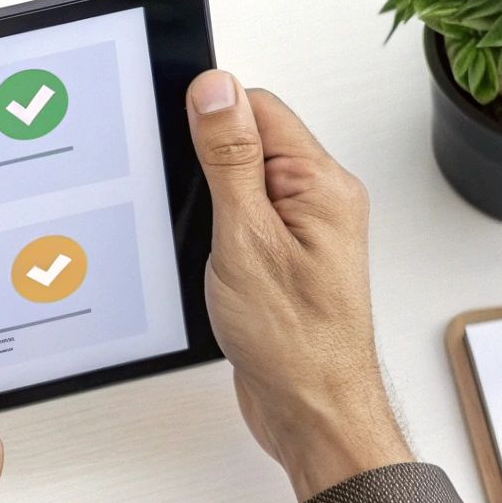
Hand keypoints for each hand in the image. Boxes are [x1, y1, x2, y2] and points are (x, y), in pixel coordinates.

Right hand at [185, 71, 412, 501]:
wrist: (311, 412)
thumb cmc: (294, 341)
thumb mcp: (246, 238)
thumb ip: (229, 159)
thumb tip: (214, 90)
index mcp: (321, 183)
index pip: (259, 107)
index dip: (211, 118)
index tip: (179, 144)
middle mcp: (320, 202)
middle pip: (251, 141)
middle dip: (206, 163)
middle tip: (193, 205)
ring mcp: (303, 233)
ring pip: (242, 184)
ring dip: (210, 201)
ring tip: (204, 240)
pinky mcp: (283, 261)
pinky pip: (243, 221)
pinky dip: (216, 232)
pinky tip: (206, 258)